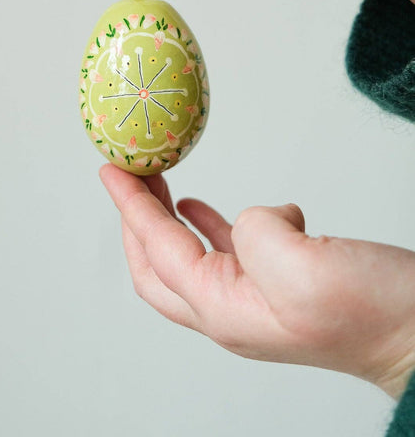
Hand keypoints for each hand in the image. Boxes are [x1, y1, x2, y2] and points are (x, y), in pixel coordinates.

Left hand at [100, 163, 414, 398]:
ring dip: (167, 219)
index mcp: (223, 308)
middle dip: (136, 217)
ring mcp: (253, 303)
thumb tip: (247, 219)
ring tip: (160, 182)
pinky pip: (225, 253)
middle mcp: (230, 311)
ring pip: (188, 257)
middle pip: (156, 264)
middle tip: (129, 173)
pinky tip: (207, 207)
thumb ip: (255, 232)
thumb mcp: (303, 266)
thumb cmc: (372, 315)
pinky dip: (208, 225)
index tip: (111, 169)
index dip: (130, 204)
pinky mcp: (278, 290)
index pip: (157, 249)